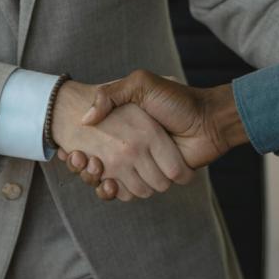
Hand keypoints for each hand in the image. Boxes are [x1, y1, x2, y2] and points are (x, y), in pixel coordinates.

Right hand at [51, 80, 194, 200]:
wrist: (208, 120)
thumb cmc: (178, 100)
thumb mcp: (142, 84)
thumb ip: (112, 94)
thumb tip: (85, 119)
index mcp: (125, 128)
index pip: (90, 144)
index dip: (77, 151)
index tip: (69, 150)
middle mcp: (130, 148)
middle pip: (94, 167)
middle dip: (84, 166)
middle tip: (78, 158)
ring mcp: (141, 165)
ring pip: (108, 182)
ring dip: (95, 179)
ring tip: (91, 166)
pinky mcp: (153, 180)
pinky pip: (126, 193)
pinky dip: (113, 192)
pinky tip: (106, 182)